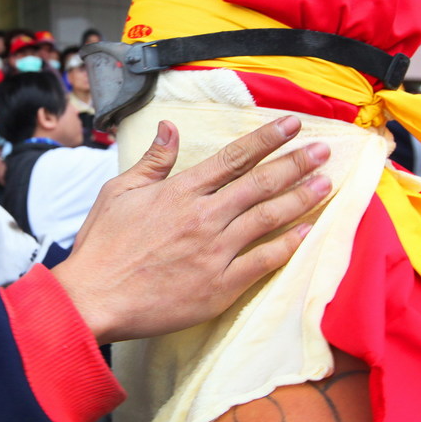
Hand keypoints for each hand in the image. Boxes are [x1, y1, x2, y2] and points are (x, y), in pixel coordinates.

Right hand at [52, 116, 330, 343]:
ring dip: (300, 199)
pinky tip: (307, 233)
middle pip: (260, 184)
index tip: (292, 124)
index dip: (266, 138)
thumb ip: (152, 161)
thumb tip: (170, 127)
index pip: (233, 158)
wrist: (95, 297)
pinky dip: (287, 246)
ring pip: (268, 219)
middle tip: (325, 151)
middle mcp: (204, 217)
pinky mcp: (219, 286)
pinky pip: (263, 263)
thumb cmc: (102, 245)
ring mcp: (215, 252)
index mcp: (180, 192)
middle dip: (296, 163)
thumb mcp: (118, 191)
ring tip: (325, 185)